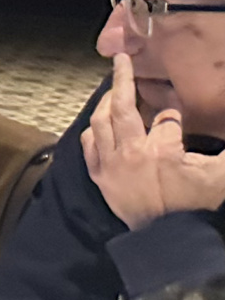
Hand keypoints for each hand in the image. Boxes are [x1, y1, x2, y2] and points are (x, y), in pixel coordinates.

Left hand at [81, 50, 224, 229]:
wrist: (167, 240)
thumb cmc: (195, 206)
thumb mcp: (220, 175)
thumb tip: (222, 120)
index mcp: (161, 150)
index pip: (167, 115)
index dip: (173, 105)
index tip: (175, 100)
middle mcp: (131, 152)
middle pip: (123, 108)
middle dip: (123, 79)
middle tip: (122, 59)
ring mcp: (110, 165)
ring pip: (100, 123)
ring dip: (106, 103)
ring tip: (114, 89)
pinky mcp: (100, 178)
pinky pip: (88, 147)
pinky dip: (93, 130)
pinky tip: (99, 123)